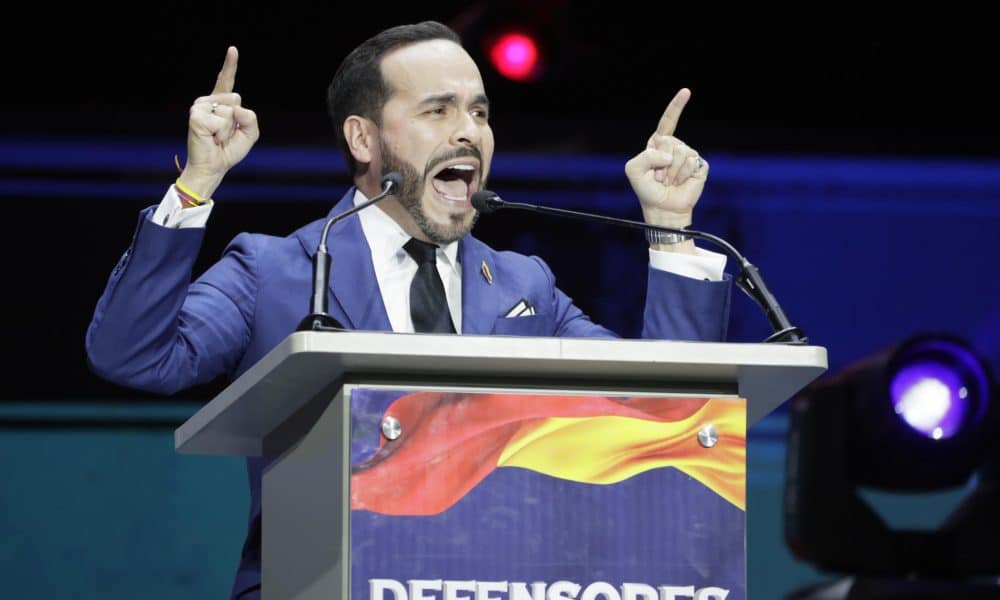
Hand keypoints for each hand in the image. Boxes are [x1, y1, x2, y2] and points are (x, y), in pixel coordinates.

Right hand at [177, 46, 259, 199]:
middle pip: (236, 99)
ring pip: (230, 111)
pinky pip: (222, 121)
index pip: (226, 81)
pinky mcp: (196, 116)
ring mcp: (200, 107)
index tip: (233, 49)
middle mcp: (209, 101)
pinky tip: (211, 138)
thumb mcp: (249, 135)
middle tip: (224, 134)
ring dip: (228, 129)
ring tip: (217, 137)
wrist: (214, 167)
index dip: (230, 65)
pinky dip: (221, 134)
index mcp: (221, 103)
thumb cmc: (228, 151)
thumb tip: (237, 109)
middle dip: (237, 121)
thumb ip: (251, 119)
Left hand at [625, 88, 707, 231]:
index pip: (668, 121)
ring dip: (671, 172)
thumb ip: (645, 156)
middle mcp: (674, 147)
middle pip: (669, 141)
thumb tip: (669, 155)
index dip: (677, 106)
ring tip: (669, 181)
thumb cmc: (648, 190)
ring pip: (680, 153)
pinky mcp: (699, 166)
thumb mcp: (633, 170)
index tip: (686, 91)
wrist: (662, 209)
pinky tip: (680, 183)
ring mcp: (688, 155)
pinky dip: (682, 175)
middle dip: (661, 163)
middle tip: (660, 177)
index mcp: (658, 144)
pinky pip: (691, 162)